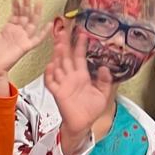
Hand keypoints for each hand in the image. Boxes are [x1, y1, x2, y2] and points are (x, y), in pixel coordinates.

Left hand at [0, 0, 49, 91]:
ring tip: (38, 3)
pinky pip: (37, 39)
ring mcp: (22, 39)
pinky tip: (48, 24)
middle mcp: (17, 33)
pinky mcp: (25, 46)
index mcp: (8, 29)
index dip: (16, 6)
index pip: (15, 14)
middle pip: (25, 16)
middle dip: (26, 6)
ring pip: (32, 23)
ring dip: (35, 14)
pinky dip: (44, 32)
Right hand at [45, 30, 112, 149]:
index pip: (80, 57)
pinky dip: (50, 74)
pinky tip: (50, 66)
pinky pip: (51, 82)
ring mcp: (63, 84)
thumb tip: (104, 68)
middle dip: (64, 44)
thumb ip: (104, 81)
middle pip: (66, 57)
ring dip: (57, 55)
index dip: (80, 45)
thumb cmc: (91, 110)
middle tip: (63, 30)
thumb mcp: (103, 94)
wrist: (82, 124)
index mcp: (82, 76)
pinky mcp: (58, 93)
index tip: (82, 34)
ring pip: (58, 66)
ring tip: (57, 43)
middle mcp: (71, 77)